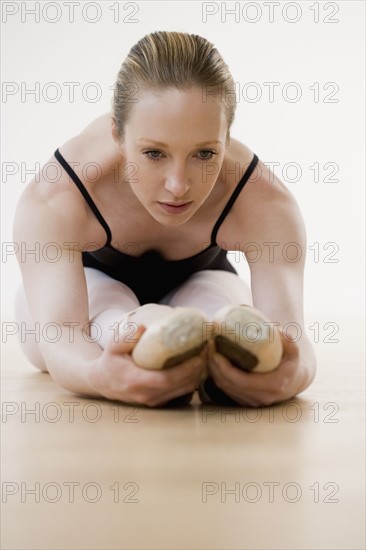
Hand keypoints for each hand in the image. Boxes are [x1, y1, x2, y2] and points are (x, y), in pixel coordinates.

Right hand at [90, 326, 205, 406]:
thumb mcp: (112, 346)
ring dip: (198, 374)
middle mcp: (147, 395)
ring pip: (184, 390)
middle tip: (208, 349)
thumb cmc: (110, 361)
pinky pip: (181, 392)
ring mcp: (153, 401)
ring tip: (206, 354)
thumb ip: (126, 337)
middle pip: (181, 385)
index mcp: (136, 381)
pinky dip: (192, 379)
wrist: (101, 382)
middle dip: (198, 368)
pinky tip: (197, 365)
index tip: (199, 353)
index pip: (167, 379)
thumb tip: (143, 328)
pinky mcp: (159, 401)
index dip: (186, 368)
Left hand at [206, 330, 315, 406]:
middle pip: (228, 384)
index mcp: (273, 385)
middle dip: (213, 365)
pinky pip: (226, 389)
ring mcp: (254, 402)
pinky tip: (212, 361)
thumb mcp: (293, 346)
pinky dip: (216, 375)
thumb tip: (273, 328)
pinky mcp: (246, 401)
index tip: (214, 348)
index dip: (223, 366)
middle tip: (207, 345)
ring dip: (212, 371)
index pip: (240, 380)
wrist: (297, 377)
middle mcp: (262, 397)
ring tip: (207, 351)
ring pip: (225, 388)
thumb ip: (286, 337)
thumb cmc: (292, 358)